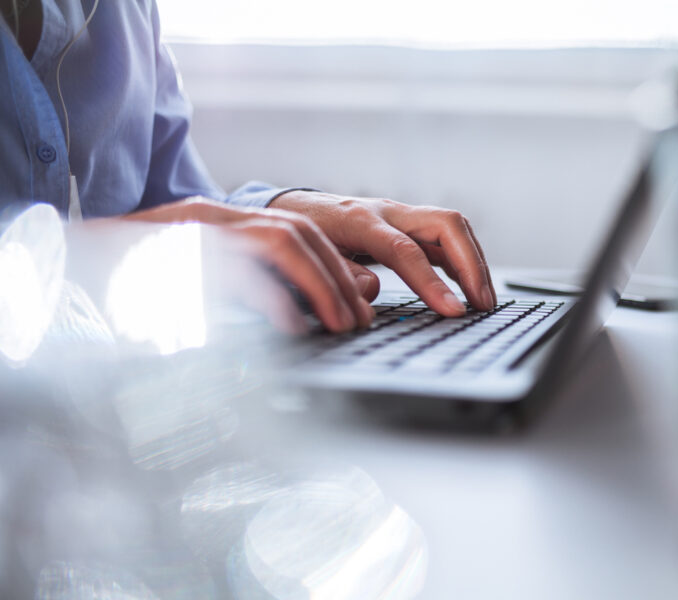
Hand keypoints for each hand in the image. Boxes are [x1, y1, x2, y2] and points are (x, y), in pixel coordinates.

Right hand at [116, 197, 373, 332]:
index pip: (298, 229)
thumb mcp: (199, 284)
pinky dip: (273, 301)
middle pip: (299, 232)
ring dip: (319, 284)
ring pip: (280, 242)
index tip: (357, 304)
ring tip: (339, 324)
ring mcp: (198, 231)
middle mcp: (215, 218)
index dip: (334, 266)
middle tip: (358, 321)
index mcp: (223, 222)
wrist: (66, 270)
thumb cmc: (133, 285)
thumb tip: (302, 315)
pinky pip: (238, 274)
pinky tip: (293, 328)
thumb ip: (247, 290)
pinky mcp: (180, 257)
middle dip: (337, 278)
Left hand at [269, 191, 495, 315]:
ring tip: (484, 298)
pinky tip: (470, 284)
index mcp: (362, 223)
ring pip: (453, 226)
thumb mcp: (311, 260)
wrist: (296, 208)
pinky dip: (464, 258)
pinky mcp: (410, 222)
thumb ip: (341, 276)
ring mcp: (402, 213)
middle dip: (472, 265)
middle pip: (445, 225)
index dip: (432, 283)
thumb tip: (372, 291)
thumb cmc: (304, 236)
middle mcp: (388, 212)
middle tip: (483, 303)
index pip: (407, 252)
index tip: (454, 311)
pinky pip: (447, 235)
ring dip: (474, 262)